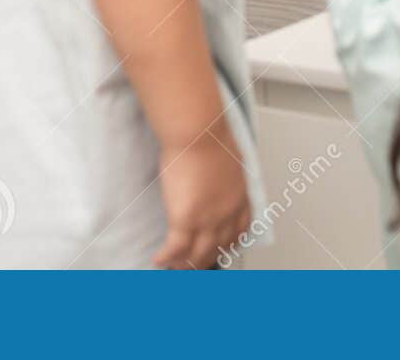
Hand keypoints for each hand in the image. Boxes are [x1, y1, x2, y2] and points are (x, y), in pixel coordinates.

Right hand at [153, 134, 251, 268]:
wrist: (199, 132)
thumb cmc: (211, 135)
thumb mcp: (230, 156)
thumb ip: (226, 172)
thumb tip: (219, 172)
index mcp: (241, 196)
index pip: (240, 230)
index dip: (230, 244)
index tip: (221, 250)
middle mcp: (227, 212)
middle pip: (219, 247)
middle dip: (205, 259)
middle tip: (194, 265)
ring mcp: (208, 219)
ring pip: (198, 254)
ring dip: (185, 264)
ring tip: (174, 268)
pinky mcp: (185, 218)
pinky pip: (176, 248)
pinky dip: (167, 257)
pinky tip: (158, 259)